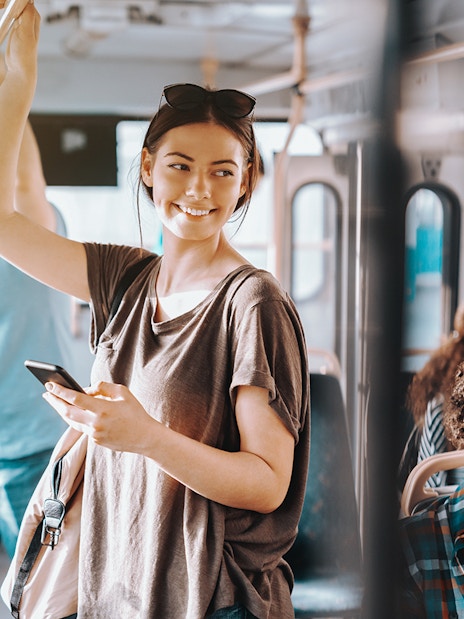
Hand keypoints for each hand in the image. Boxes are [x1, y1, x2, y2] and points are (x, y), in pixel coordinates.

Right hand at [4, 1, 39, 80]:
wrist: (20, 68)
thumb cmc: (25, 54)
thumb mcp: (27, 33)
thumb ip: (28, 16)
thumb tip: (29, 1)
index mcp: (33, 17)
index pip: (22, 0)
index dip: (11, 0)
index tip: (3, 2)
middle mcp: (29, 18)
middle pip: (15, 2)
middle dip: (5, 2)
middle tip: (0, 5)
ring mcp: (21, 22)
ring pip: (11, 6)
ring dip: (3, 4)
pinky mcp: (15, 26)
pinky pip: (8, 13)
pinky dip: (3, 11)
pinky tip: (0, 10)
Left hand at [43, 381, 158, 453]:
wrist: (145, 437)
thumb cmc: (135, 412)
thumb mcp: (123, 392)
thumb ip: (103, 387)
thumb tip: (86, 389)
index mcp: (103, 409)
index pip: (76, 399)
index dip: (61, 391)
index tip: (50, 385)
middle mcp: (96, 423)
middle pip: (68, 412)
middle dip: (55, 402)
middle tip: (46, 393)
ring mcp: (94, 435)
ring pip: (71, 421)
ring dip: (62, 411)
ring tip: (55, 402)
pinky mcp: (96, 441)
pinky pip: (82, 427)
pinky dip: (76, 418)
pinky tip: (72, 412)